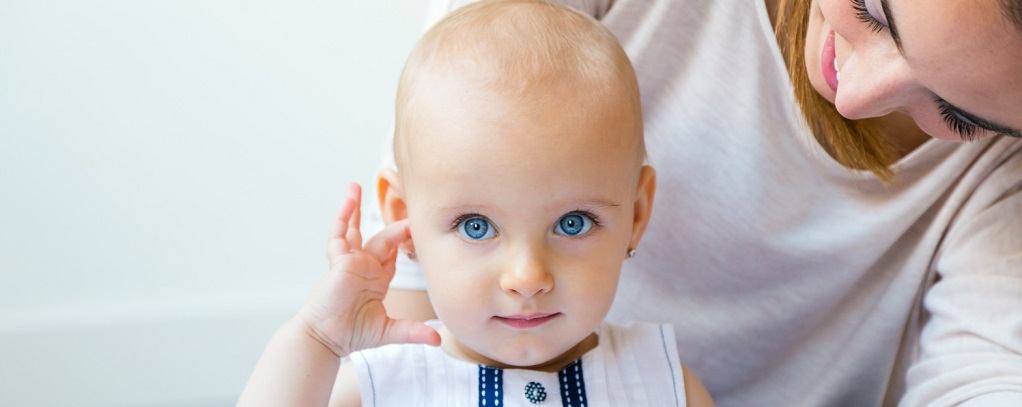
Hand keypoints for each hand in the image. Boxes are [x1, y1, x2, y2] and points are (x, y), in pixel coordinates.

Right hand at [298, 183, 439, 357]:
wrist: (327, 339)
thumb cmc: (352, 334)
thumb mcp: (389, 331)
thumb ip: (413, 331)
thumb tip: (438, 340)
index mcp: (376, 279)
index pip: (393, 253)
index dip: (405, 239)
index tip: (419, 227)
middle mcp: (363, 266)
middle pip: (380, 237)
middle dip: (393, 223)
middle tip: (406, 204)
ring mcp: (349, 262)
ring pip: (353, 229)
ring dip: (354, 208)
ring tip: (354, 186)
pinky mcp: (338, 261)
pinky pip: (339, 234)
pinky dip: (343, 217)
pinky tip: (348, 200)